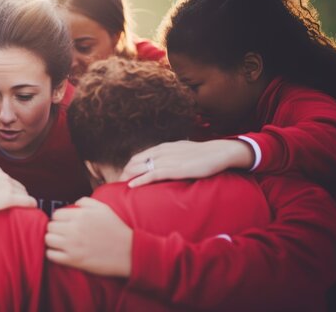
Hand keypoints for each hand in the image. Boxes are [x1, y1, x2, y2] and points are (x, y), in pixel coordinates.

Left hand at [46, 197, 131, 276]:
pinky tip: (61, 253)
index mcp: (81, 215)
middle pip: (50, 227)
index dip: (60, 219)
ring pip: (48, 240)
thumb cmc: (116, 229)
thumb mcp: (104, 208)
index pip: (56, 214)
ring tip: (61, 243)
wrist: (128, 252)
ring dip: (52, 241)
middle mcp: (74, 229)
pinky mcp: (73, 260)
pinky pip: (51, 255)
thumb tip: (73, 204)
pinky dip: (53, 254)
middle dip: (55, 229)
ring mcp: (72, 245)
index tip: (65, 224)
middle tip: (63, 234)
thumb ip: (86, 201)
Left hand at [119, 139, 254, 187]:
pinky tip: (131, 186)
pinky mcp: (174, 169)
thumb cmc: (202, 154)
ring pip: (140, 168)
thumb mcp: (182, 152)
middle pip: (135, 162)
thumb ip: (171, 156)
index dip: (129, 167)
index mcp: (162, 148)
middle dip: (124, 173)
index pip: (138, 157)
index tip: (123, 177)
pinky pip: (152, 174)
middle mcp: (162, 152)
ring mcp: (167, 160)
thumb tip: (164, 164)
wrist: (218, 152)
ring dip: (128, 177)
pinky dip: (140, 180)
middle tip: (117, 184)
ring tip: (120, 186)